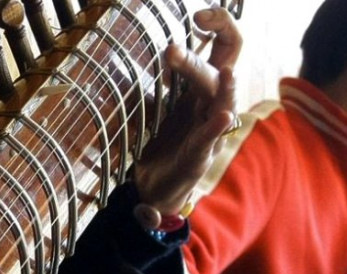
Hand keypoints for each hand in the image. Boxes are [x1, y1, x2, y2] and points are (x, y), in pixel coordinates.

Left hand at [133, 7, 241, 214]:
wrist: (155, 184)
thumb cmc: (161, 139)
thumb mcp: (156, 102)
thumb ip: (150, 77)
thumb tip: (120, 50)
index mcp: (202, 86)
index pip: (225, 44)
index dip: (220, 24)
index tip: (198, 14)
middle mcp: (210, 103)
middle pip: (222, 67)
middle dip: (197, 58)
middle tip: (169, 50)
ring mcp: (208, 129)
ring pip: (223, 102)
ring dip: (222, 88)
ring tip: (226, 74)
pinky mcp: (199, 154)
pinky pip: (211, 138)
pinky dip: (216, 127)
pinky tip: (221, 117)